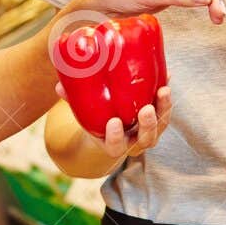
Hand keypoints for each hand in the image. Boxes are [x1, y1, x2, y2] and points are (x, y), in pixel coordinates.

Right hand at [55, 82, 173, 160]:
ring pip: (160, 126)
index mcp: (114, 145)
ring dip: (163, 108)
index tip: (114, 122)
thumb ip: (74, 102)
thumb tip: (59, 86)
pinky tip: (166, 78)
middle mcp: (134, 142)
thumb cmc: (96, 120)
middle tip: (146, 109)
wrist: (112, 126)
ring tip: (163, 90)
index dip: (116, 137)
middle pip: (145, 139)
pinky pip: (165, 110)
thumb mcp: (84, 115)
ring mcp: (148, 132)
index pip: (116, 147)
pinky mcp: (158, 119)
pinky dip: (166, 96)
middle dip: (148, 125)